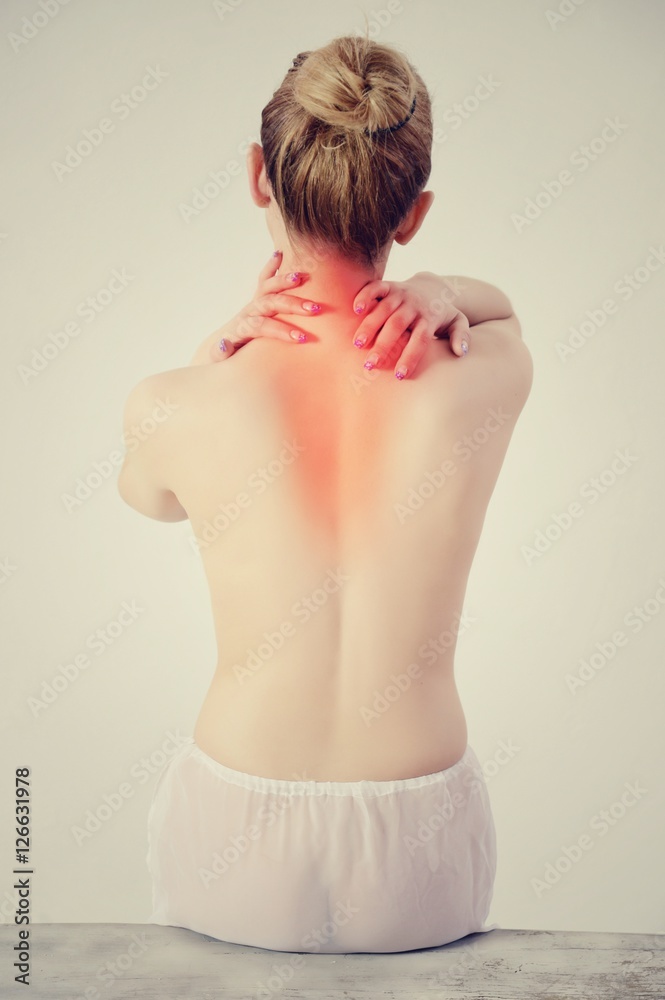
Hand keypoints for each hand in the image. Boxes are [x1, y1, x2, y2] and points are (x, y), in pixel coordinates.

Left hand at [189, 250, 320, 363]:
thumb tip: (224, 342)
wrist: (223, 347)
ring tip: (302, 277)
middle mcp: (247, 312)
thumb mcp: (219, 360)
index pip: (261, 325)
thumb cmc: (225, 358)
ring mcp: (253, 304)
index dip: (280, 330)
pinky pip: (264, 278)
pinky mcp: (257, 299)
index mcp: (241, 328)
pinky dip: (271, 265)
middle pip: (268, 303)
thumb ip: (221, 353)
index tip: (301, 338)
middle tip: (313, 309)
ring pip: (268, 288)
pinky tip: (280, 253)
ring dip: (284, 282)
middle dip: (291, 305)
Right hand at [351, 272, 470, 379]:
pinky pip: (376, 288)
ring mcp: (401, 294)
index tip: (400, 376)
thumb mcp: (458, 323)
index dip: (410, 357)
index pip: (420, 340)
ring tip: (357, 344)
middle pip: (398, 325)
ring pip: (383, 309)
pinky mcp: (390, 285)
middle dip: (383, 345)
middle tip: (370, 365)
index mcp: (430, 318)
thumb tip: (460, 352)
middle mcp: (414, 306)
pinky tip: (355, 310)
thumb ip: (461, 336)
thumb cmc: (442, 313)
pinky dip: (365, 296)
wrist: (434, 286)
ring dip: (369, 326)